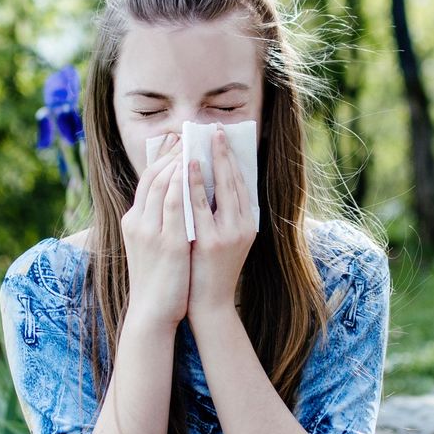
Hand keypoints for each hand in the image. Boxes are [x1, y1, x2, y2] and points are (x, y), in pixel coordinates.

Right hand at [121, 133, 189, 333]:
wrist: (152, 312)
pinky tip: (193, 168)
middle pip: (153, 176)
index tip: (176, 140)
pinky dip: (182, 182)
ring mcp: (150, 231)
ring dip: (178, 160)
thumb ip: (157, 222)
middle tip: (189, 133)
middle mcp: (137, 221)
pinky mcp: (167, 242)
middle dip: (172, 152)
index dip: (161, 157)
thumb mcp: (149, 245)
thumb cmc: (156, 280)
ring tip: (194, 143)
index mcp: (133, 221)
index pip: (146, 180)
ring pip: (162, 184)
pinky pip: (174, 203)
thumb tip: (175, 199)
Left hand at [188, 125, 256, 323]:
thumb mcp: (223, 239)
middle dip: (224, 152)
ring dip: (210, 161)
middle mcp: (243, 227)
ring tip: (202, 139)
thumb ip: (221, 214)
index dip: (232, 158)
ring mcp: (227, 234)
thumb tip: (211, 183)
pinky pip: (199, 206)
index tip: (222, 138)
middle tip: (215, 128)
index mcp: (248, 224)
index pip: (241, 183)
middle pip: (234, 180)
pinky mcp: (210, 243)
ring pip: (220, 189)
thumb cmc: (210, 270)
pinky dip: (193, 183)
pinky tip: (185, 166)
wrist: (208, 305)